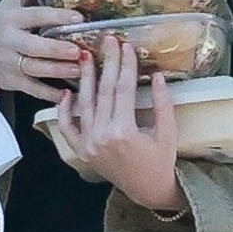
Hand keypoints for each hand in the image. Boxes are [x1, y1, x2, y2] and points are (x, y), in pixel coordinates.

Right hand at [0, 0, 84, 101]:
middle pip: (34, 47)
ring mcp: (10, 63)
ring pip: (36, 69)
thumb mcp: (7, 4)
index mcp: (11, 19)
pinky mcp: (12, 82)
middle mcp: (9, 41)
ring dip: (59, 70)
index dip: (56, 16)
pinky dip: (49, 94)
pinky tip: (67, 94)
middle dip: (57, 49)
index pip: (35, 16)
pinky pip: (32, 89)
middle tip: (78, 50)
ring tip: (80, 69)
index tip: (78, 17)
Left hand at [56, 37, 182, 209]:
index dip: (125, 66)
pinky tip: (67, 93)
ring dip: (85, 80)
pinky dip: (64, 111)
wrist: (148, 190)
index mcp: (124, 131)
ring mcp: (89, 143)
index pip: (123, 90)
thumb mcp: (168, 133)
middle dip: (106, 64)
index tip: (126, 47)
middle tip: (107, 41)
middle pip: (103, 92)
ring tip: (85, 58)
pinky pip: (68, 128)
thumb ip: (162, 104)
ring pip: (84, 105)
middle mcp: (102, 136)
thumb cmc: (161, 162)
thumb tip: (158, 75)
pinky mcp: (82, 150)